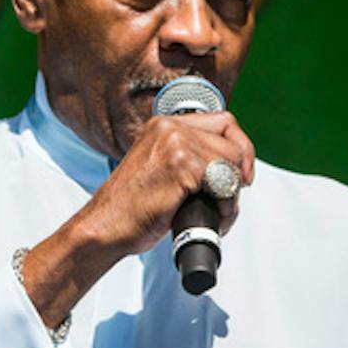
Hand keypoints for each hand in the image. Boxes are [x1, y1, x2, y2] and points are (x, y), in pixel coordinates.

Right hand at [18, 111, 256, 328]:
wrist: (105, 226)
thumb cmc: (132, 207)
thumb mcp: (159, 168)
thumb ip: (188, 157)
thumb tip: (231, 167)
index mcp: (164, 125)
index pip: (224, 121)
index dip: (241, 148)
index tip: (242, 174)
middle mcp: (170, 128)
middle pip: (233, 144)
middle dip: (238, 177)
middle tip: (228, 202)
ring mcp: (175, 144)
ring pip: (231, 165)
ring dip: (232, 197)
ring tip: (218, 216)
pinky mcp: (180, 166)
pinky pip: (223, 182)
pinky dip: (225, 206)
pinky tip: (213, 218)